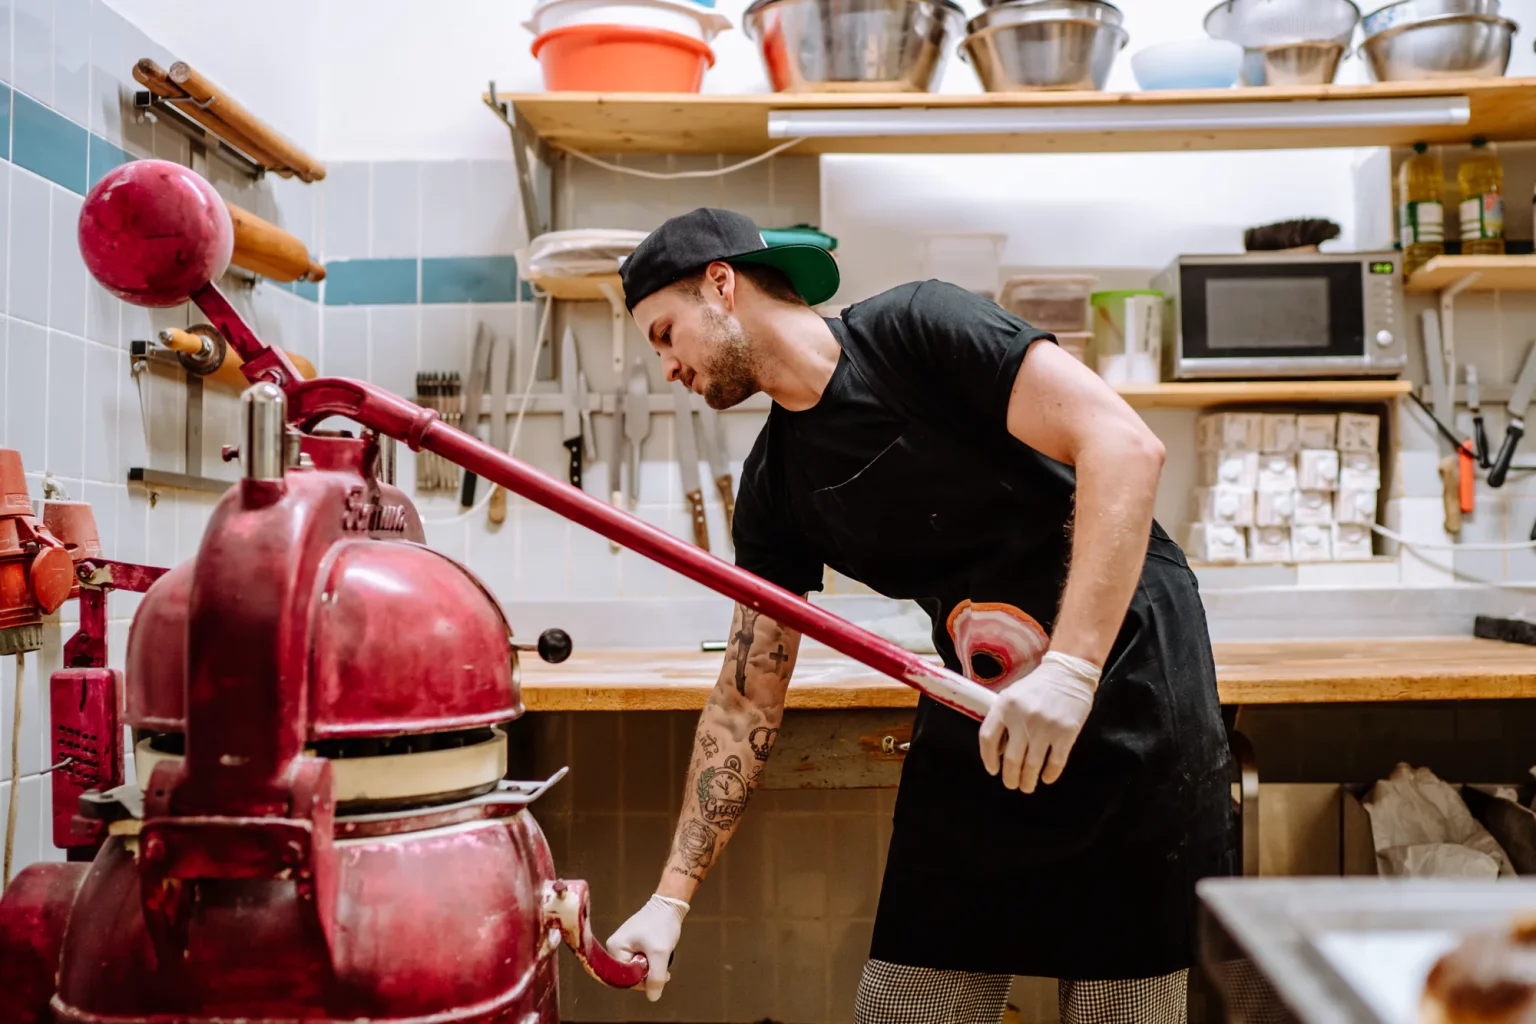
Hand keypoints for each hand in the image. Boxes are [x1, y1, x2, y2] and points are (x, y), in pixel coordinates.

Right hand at [606, 894, 688, 1001]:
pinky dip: (651, 962)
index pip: (625, 977)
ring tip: (662, 957)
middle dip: (648, 974)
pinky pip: (639, 962)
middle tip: (662, 966)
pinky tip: (660, 955)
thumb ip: (656, 977)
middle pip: (630, 974)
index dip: (642, 980)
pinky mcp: (632, 944)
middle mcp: (614, 948)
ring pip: (637, 969)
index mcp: (614, 948)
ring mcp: (623, 946)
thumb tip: (653, 998)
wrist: (669, 904)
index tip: (657, 971)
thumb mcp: (660, 953)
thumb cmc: (662, 925)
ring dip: (652, 968)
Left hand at [977, 650, 1099, 793]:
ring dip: (1028, 781)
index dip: (988, 759)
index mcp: (1004, 706)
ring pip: (1032, 766)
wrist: (1068, 673)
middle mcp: (1022, 717)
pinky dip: (1049, 774)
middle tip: (1012, 784)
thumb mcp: (1012, 696)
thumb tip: (998, 752)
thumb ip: (1002, 719)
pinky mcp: (1066, 733)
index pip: (988, 739)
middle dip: (1010, 778)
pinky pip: (1055, 763)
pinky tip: (1046, 778)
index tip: (993, 770)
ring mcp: (1045, 726)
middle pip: (1011, 759)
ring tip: (1027, 786)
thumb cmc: (1037, 687)